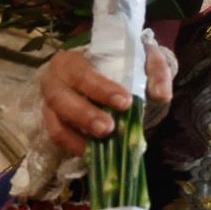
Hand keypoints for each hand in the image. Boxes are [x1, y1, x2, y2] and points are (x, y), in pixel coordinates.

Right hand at [39, 42, 175, 156]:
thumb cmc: (121, 62)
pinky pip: (57, 137)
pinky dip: (73, 146)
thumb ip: (155, 72)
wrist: (108, 68)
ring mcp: (49, 104)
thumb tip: (161, 96)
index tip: (124, 102)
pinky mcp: (52, 123)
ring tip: (101, 143)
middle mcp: (54, 81)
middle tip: (109, 128)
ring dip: (77, 136)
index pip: (81, 73)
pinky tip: (92, 152)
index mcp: (71, 61)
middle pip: (60, 98)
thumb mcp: (142, 58)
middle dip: (85, 115)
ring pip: (55, 122)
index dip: (101, 89)